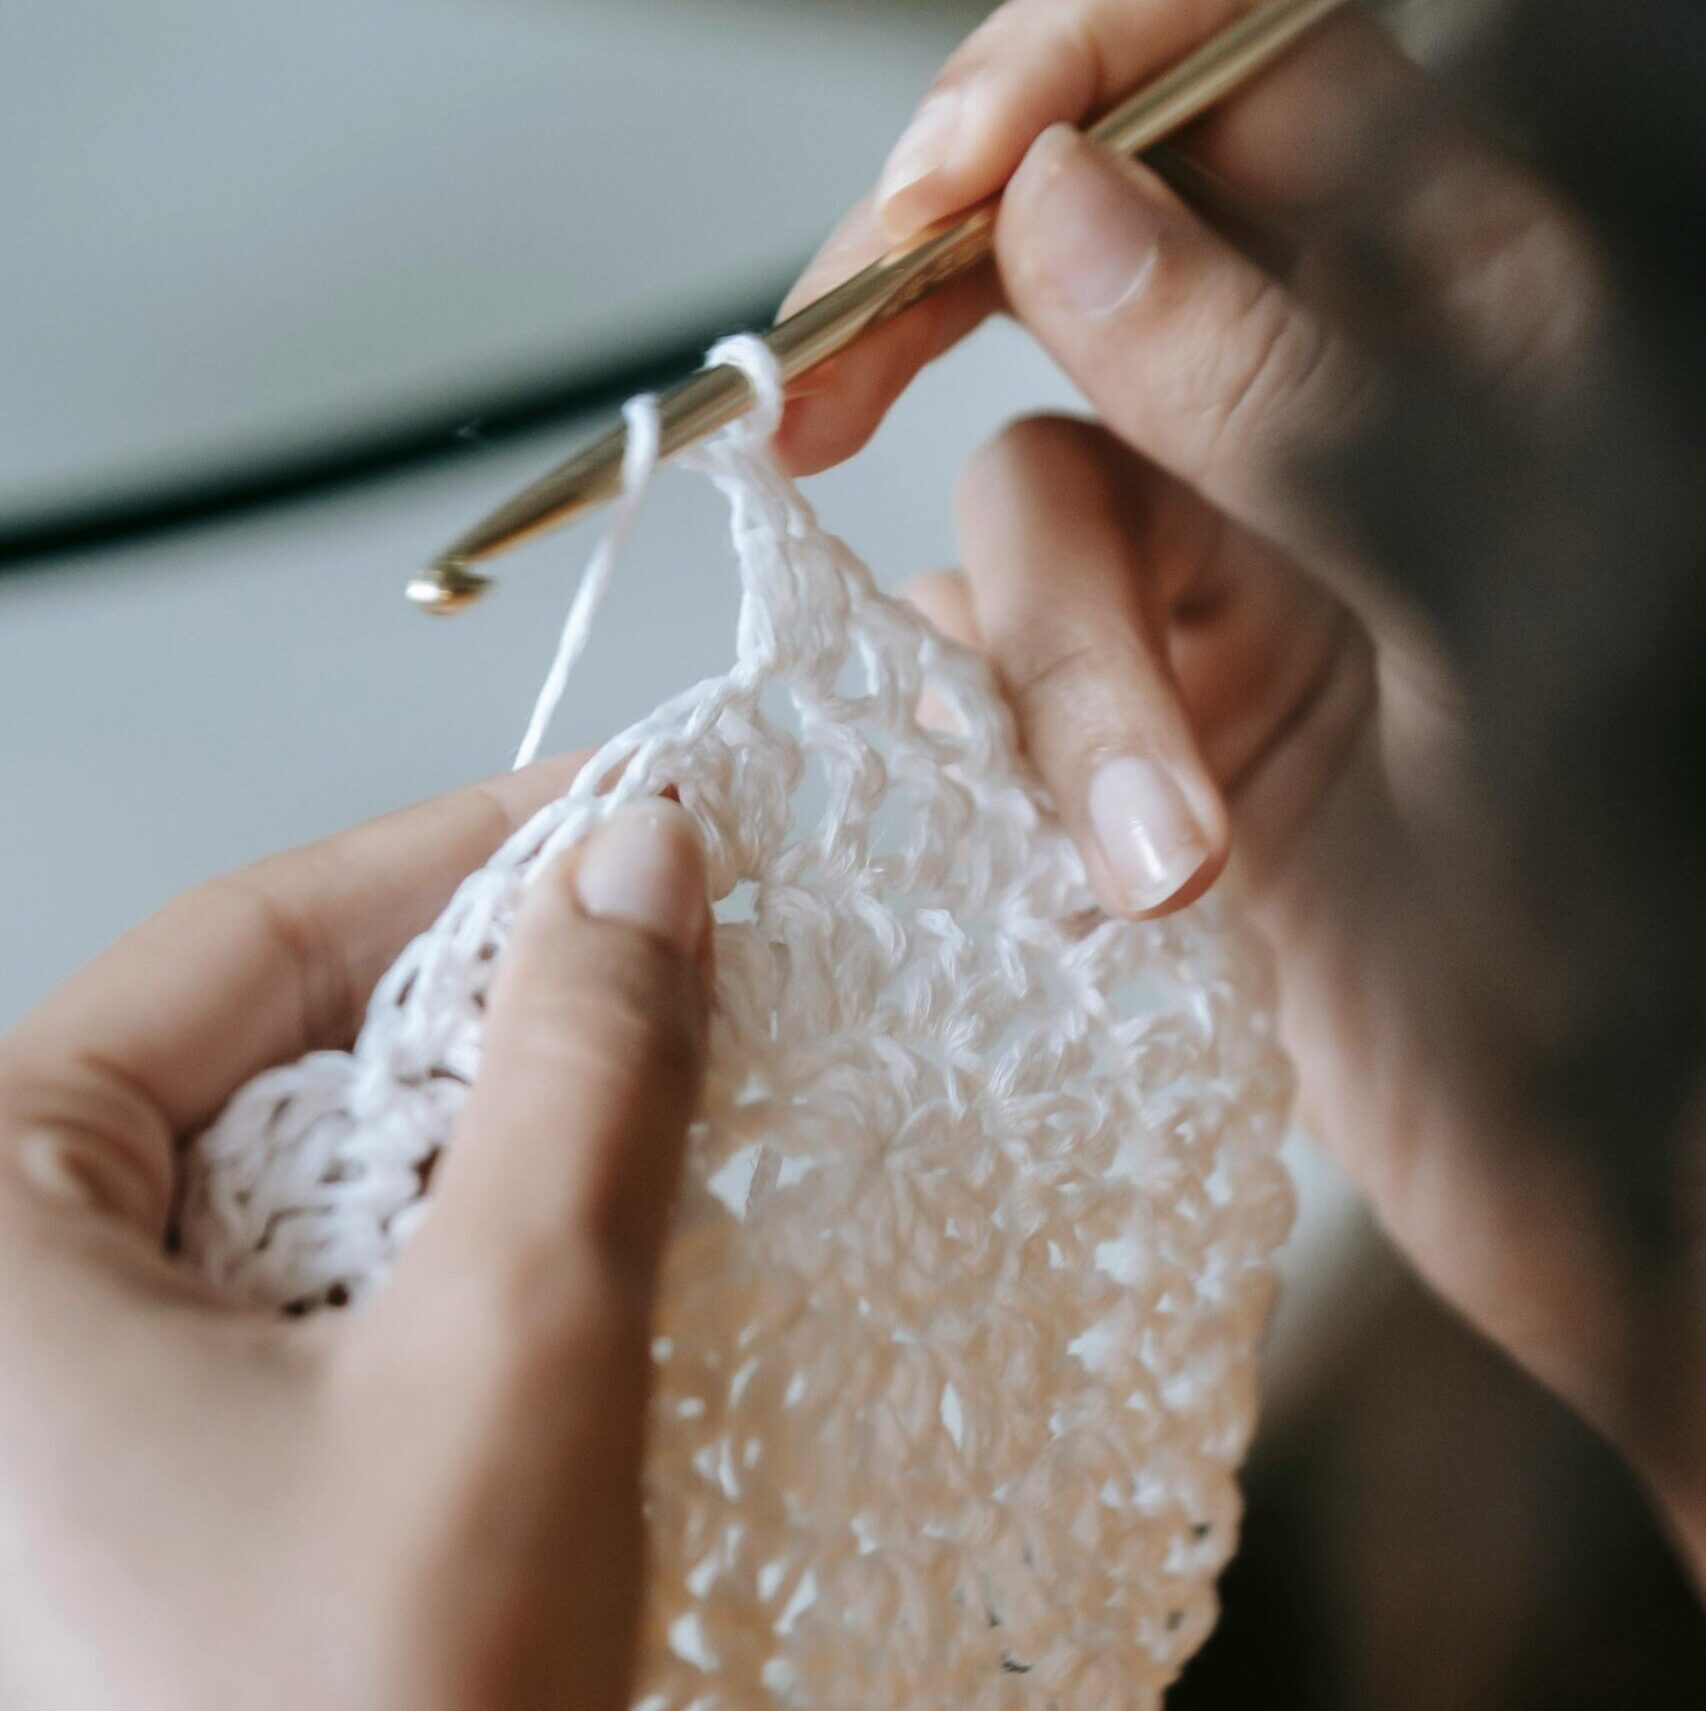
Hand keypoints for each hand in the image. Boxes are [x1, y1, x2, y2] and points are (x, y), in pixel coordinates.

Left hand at [0, 767, 710, 1710]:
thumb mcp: (504, 1357)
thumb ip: (582, 1078)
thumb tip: (642, 864)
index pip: (246, 944)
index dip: (461, 859)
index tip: (627, 813)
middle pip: (279, 1054)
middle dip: (492, 1005)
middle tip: (674, 958)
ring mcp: (64, 1389)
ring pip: (313, 1173)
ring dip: (490, 1133)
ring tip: (652, 1105)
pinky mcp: (150, 1467)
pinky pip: (315, 1288)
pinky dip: (452, 1248)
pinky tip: (569, 1254)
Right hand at [780, 2, 1705, 1568]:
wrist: (1599, 1174)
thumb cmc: (1635, 927)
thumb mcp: (1508, 619)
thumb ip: (1296, 387)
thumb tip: (1068, 211)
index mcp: (1477, 330)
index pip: (1260, 74)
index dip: (1082, 75)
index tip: (949, 184)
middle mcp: (1336, 416)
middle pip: (1084, 244)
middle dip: (934, 304)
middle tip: (818, 384)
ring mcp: (1230, 561)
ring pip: (1029, 499)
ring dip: (1060, 682)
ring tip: (1156, 856)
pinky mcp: (1148, 703)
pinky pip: (1002, 656)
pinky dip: (1022, 751)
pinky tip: (1109, 865)